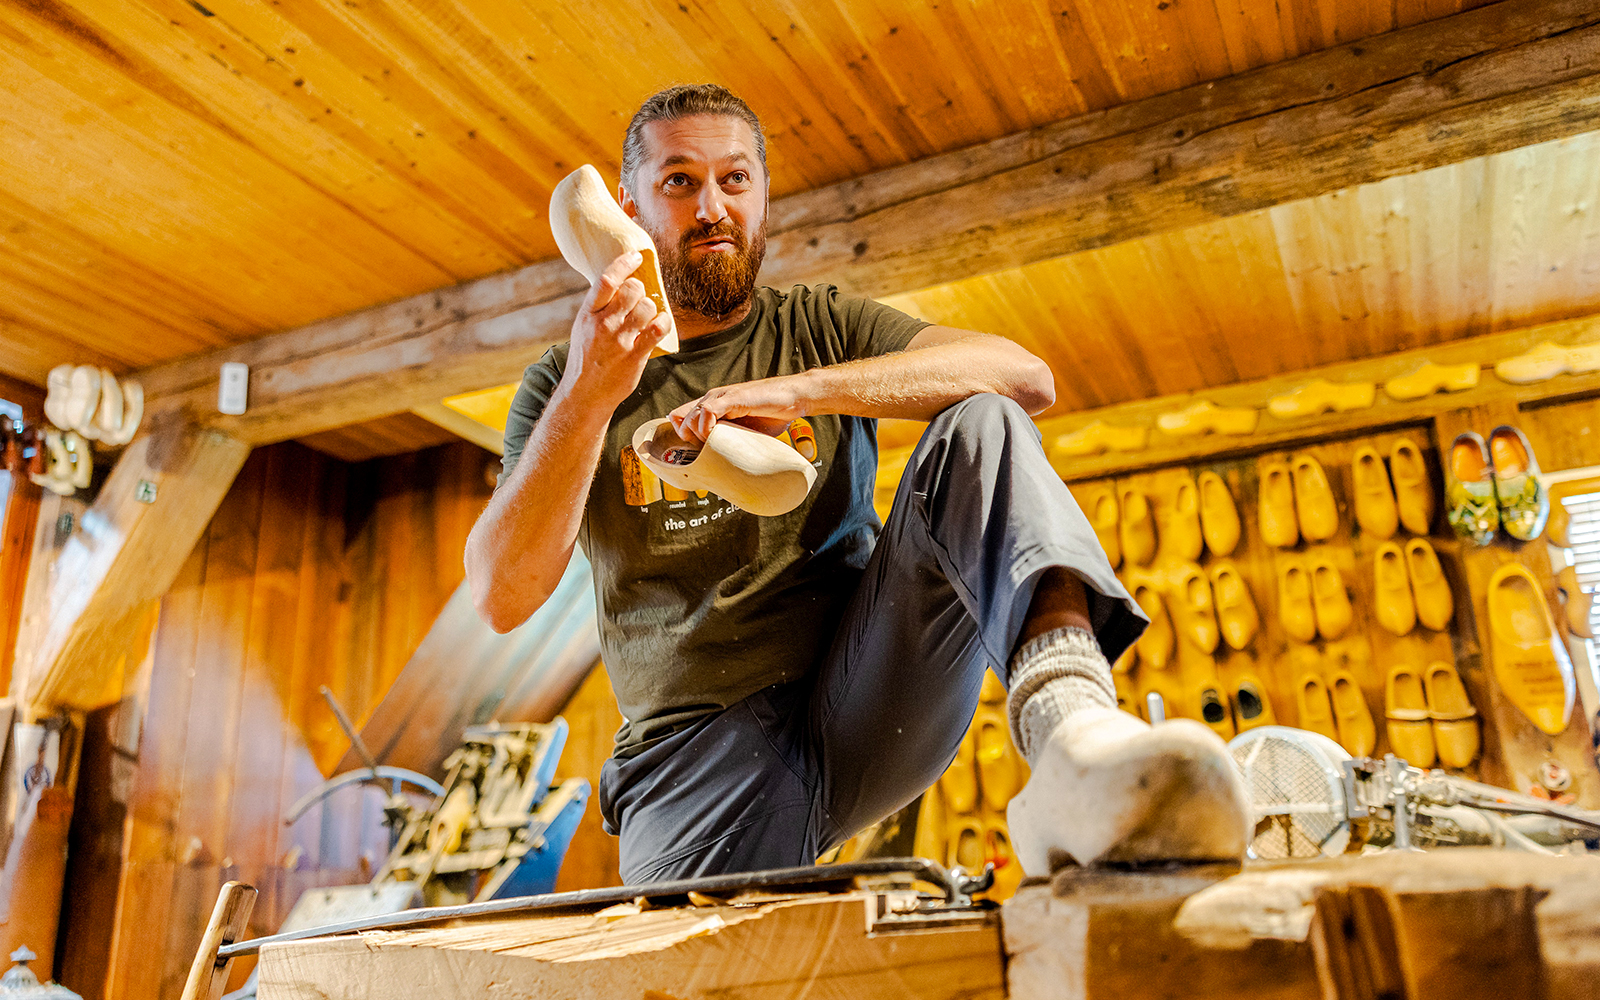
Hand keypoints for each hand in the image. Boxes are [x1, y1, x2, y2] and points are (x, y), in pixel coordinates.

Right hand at [563, 251, 672, 409]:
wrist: (585, 393)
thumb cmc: (586, 358)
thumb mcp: (583, 327)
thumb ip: (599, 307)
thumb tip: (619, 283)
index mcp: (588, 314)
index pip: (607, 280)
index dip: (624, 264)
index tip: (635, 257)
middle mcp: (603, 325)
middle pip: (632, 290)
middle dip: (641, 288)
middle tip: (639, 296)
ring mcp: (620, 341)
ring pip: (647, 307)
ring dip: (651, 307)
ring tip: (646, 316)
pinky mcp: (635, 356)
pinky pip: (658, 329)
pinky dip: (664, 322)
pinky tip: (661, 323)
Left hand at [669, 378, 804, 443]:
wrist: (794, 397)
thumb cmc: (772, 415)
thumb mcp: (744, 432)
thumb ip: (730, 442)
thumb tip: (724, 470)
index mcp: (713, 405)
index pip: (680, 417)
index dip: (682, 435)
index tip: (694, 452)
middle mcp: (712, 398)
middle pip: (681, 420)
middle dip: (688, 440)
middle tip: (706, 453)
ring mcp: (721, 397)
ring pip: (691, 417)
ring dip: (698, 436)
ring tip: (715, 447)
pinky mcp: (732, 398)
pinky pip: (708, 411)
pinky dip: (707, 428)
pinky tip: (718, 437)